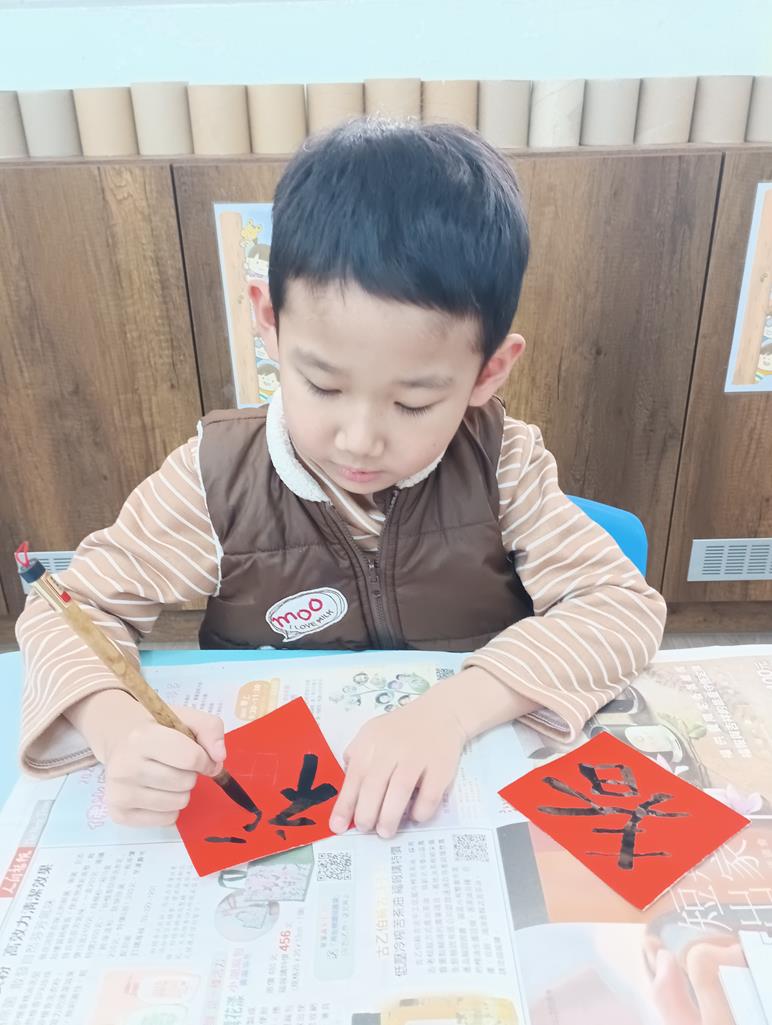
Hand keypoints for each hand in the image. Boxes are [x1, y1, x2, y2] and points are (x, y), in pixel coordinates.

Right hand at [103, 704, 226, 827]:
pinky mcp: (119, 814)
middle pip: (185, 783)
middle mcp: (126, 766)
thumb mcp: (185, 717)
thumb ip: (210, 729)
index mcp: (142, 737)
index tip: (204, 758)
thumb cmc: (157, 730)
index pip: (191, 758)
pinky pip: (166, 820)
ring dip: (181, 792)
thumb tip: (219, 758)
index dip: (206, 760)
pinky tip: (158, 792)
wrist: (120, 740)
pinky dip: (170, 808)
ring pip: (178, 804)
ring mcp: (120, 792)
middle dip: (190, 775)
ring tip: (167, 777)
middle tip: (177, 765)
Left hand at [328, 685, 467, 838]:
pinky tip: (414, 816)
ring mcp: (418, 756)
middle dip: (366, 814)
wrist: (440, 713)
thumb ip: (357, 757)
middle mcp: (393, 747)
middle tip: (366, 829)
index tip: (338, 827)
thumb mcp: (371, 733)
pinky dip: (420, 811)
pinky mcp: (441, 766)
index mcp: (372, 741)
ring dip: (390, 817)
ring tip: (385, 832)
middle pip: (374, 785)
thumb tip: (346, 792)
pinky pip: (429, 795)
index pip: (354, 776)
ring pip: (400, 790)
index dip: (345, 804)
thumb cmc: (400, 730)